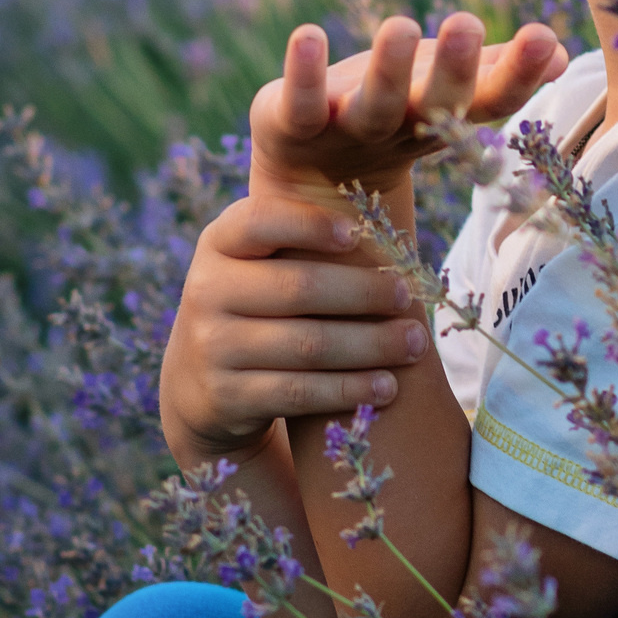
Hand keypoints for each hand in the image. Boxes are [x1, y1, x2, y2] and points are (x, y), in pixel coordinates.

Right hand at [159, 194, 431, 470]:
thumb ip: (302, 243)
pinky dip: (350, 389)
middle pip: (299, 287)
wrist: (202, 383)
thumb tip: (387, 231)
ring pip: (308, 345)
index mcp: (218, 243)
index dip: (310, 224)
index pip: (259, 221)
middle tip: (409, 298)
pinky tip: (387, 387)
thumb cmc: (258, 305)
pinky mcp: (226, 397)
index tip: (358, 234)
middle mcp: (206, 290)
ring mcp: (211, 347)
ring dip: (371, 345)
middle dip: (364, 293)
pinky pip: (300, 392)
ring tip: (414, 345)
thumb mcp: (260, 265)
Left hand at [248, 12, 566, 204]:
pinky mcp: (293, 125)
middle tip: (466, 24)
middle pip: (435, 104)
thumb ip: (495, 72)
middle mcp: (402, 127)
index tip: (545, 40)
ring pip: (373, 105)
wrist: (308, 179)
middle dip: (453, 68)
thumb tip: (559, 52)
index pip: (490, 100)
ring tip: (399, 26)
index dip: (519, 75)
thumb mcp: (441, 92)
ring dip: (386, 69)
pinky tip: (308, 35)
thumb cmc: (389, 117)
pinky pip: (300, 102)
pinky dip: (303, 73)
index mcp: (443, 117)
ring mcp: (349, 129)